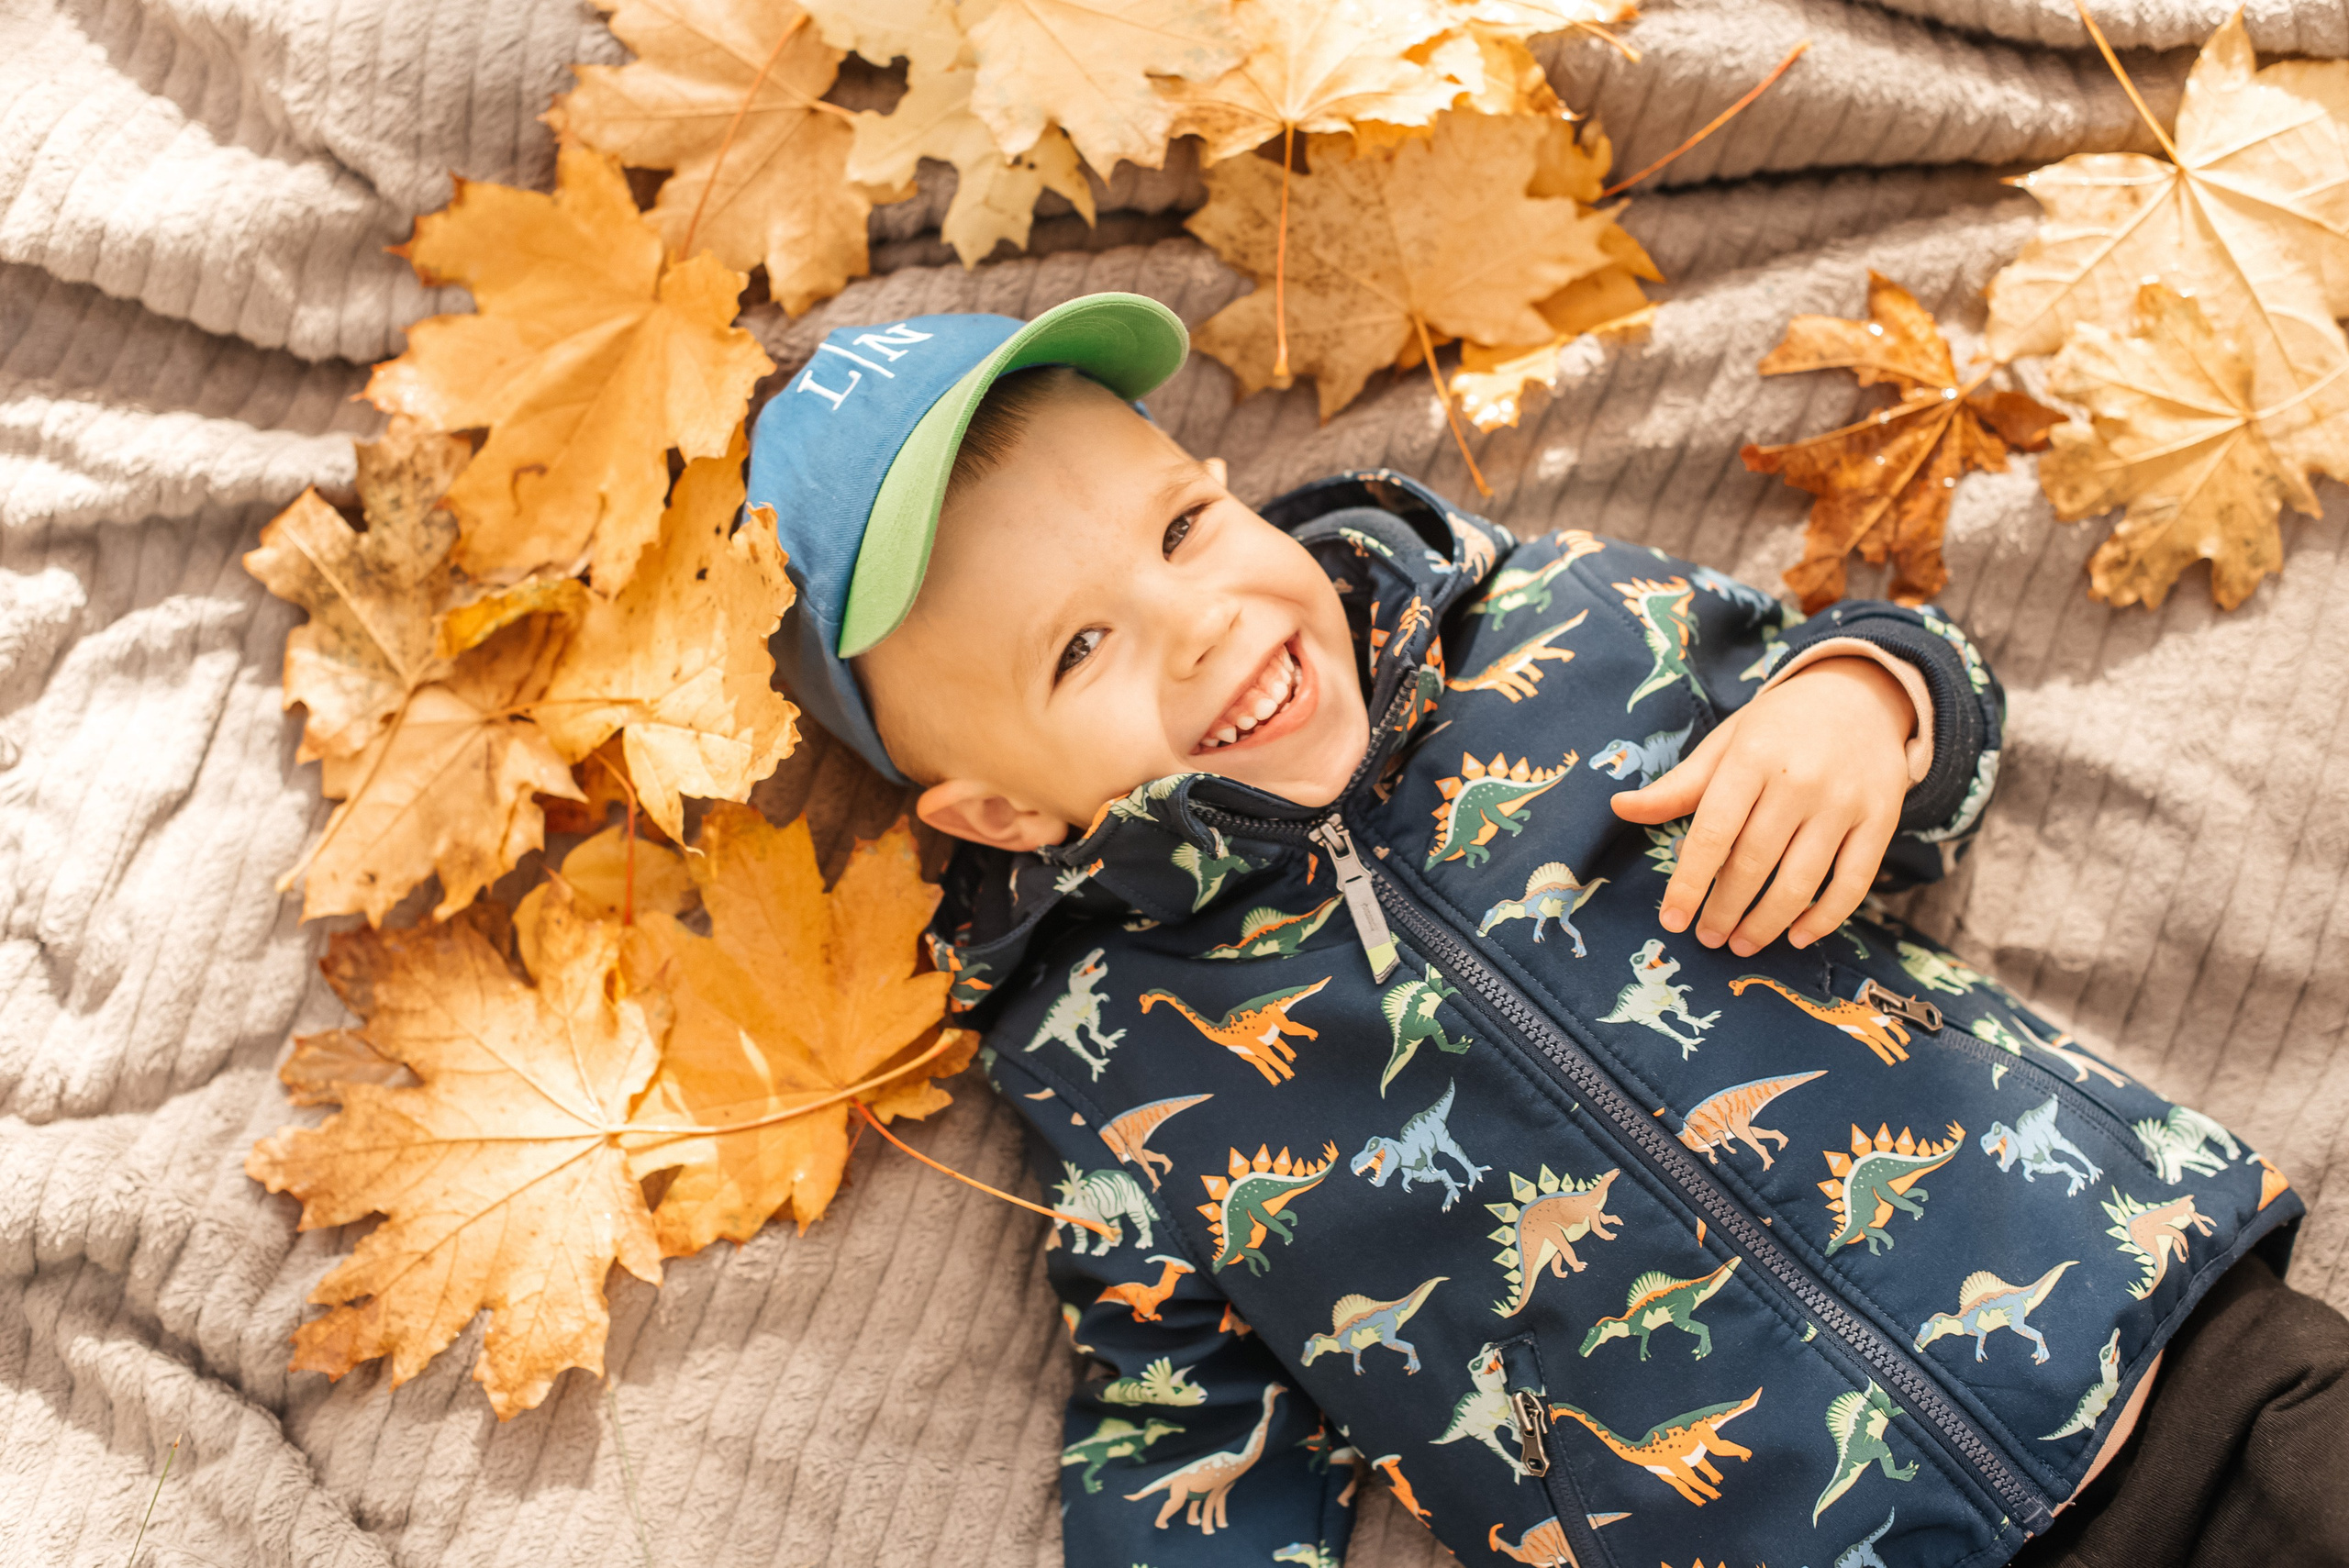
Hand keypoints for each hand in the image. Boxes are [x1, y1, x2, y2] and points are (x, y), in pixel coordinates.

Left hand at [1610, 657, 1914, 955]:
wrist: (1861, 695)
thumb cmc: (1778, 727)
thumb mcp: (1726, 744)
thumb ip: (1679, 785)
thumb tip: (1620, 807)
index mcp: (1752, 757)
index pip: (1714, 833)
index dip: (1689, 883)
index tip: (1672, 921)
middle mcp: (1800, 780)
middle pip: (1754, 863)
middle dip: (1725, 910)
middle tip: (1707, 938)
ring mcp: (1844, 802)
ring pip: (1801, 881)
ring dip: (1767, 923)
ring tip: (1741, 944)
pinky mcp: (1882, 819)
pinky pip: (1853, 882)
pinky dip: (1825, 918)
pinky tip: (1798, 936)